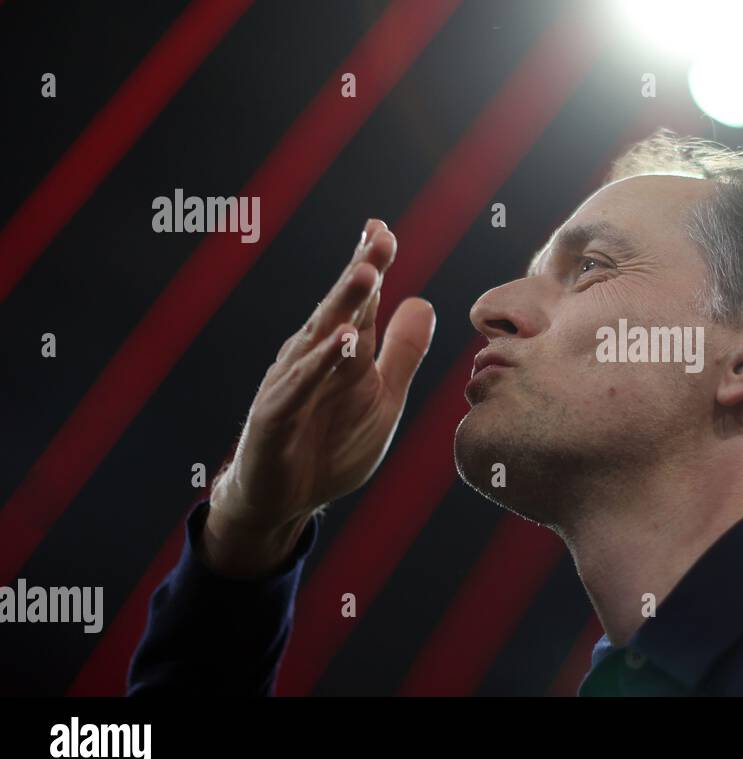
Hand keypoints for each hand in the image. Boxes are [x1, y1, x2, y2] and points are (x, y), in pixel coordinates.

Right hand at [202, 218, 435, 576]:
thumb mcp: (383, 397)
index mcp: (343, 352)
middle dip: (360, 270)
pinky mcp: (275, 415)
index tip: (383, 228)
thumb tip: (422, 301)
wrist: (286, 500)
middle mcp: (314, 358)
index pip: (360, 302)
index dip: (370, 265)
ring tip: (367, 273)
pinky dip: (321, 363)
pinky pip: (300, 384)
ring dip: (342, 305)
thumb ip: (403, 352)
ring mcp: (291, 383)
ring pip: (320, 337)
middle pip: (340, 308)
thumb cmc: (332, 444)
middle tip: (381, 236)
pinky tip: (343, 341)